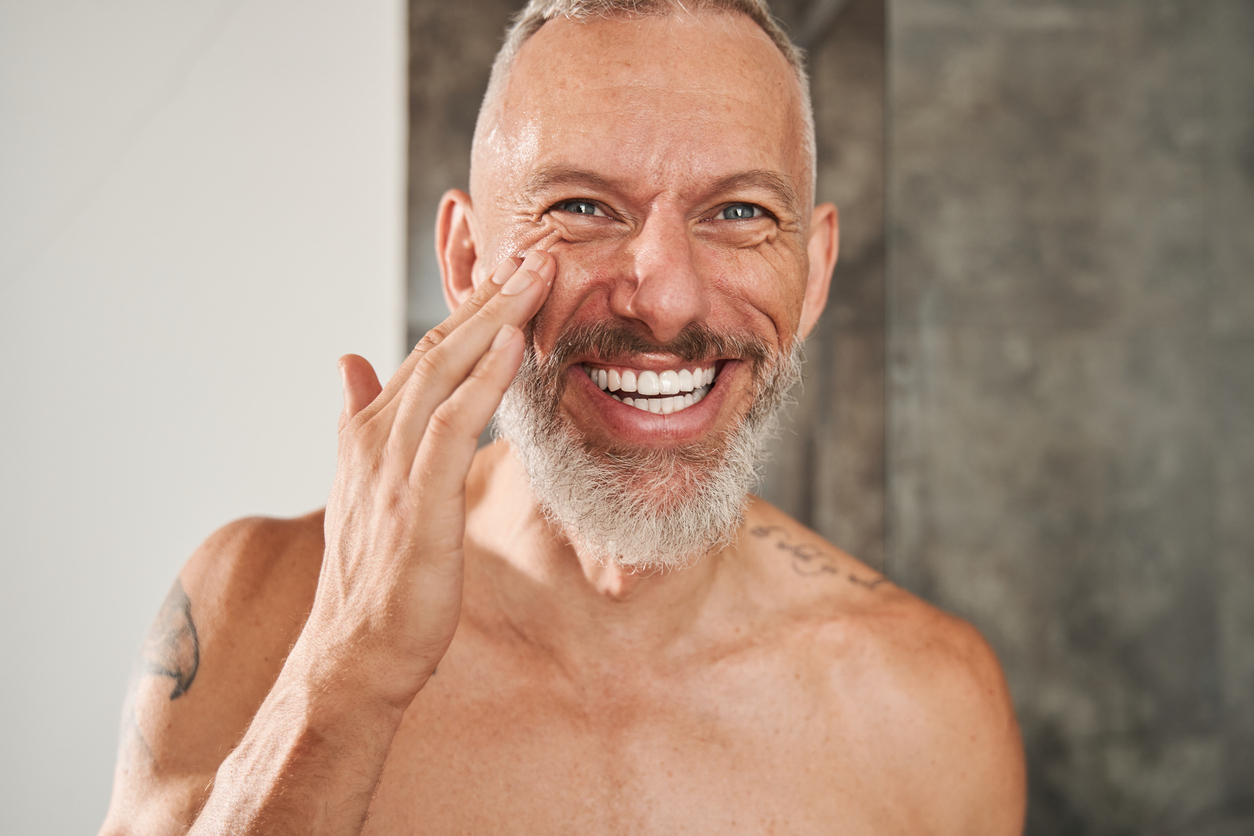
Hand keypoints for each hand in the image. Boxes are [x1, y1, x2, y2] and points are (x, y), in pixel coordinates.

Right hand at [293, 251, 554, 709]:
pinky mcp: (418, 500)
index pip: (427, 353)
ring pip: (445, 371)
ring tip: (534, 272)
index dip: (470, 308)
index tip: (511, 268)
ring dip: (492, 318)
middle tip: (534, 248)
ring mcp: (394, 466)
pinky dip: (482, 378)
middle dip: (488, 295)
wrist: (354, 652)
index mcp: (371, 432)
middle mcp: (378, 437)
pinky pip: (454, 424)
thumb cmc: (372, 576)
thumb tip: (348, 361)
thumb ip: (359, 420)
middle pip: (438, 347)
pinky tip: (513, 343)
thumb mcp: (365, 488)